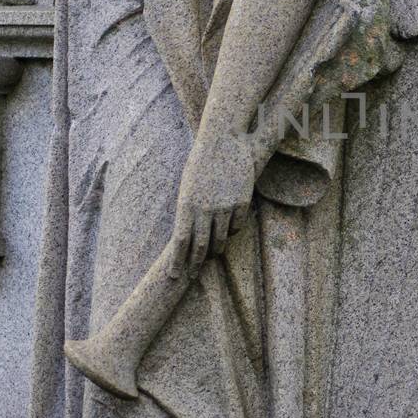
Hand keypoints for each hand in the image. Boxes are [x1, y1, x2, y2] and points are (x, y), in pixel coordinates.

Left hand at [169, 131, 256, 276]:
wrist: (223, 141)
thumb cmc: (201, 162)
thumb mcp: (187, 186)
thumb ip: (187, 211)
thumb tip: (187, 235)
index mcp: (186, 205)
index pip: (180, 242)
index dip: (177, 262)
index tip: (175, 276)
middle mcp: (205, 209)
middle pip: (201, 246)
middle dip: (196, 264)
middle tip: (193, 275)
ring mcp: (225, 206)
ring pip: (221, 238)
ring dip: (216, 248)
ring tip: (212, 253)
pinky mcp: (242, 202)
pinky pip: (237, 225)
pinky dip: (232, 231)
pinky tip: (228, 232)